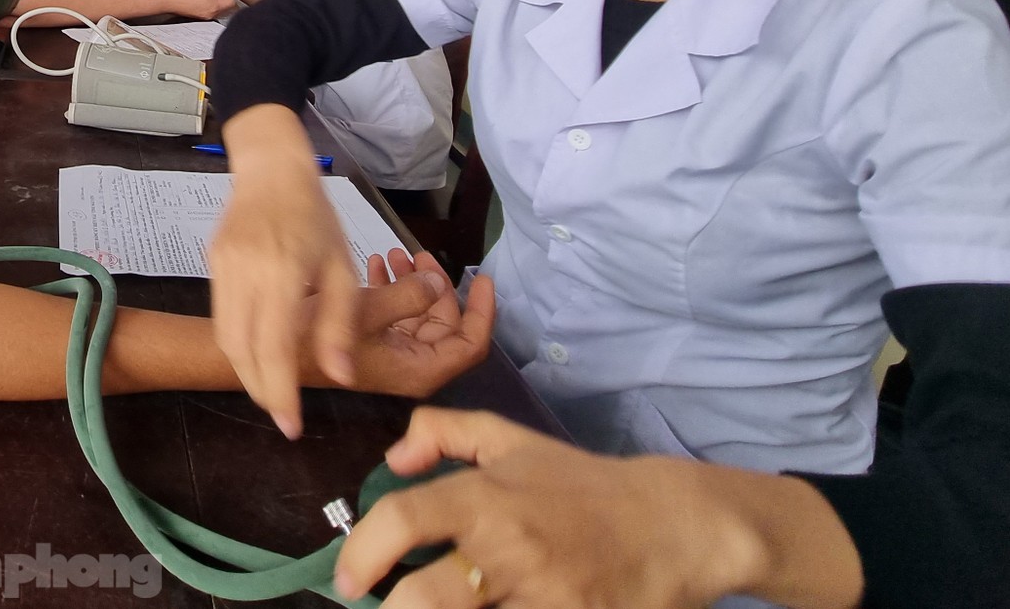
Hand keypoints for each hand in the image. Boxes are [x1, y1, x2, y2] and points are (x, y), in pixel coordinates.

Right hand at [210, 112, 459, 437]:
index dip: (281, 392)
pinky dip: (237, 346)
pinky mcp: (212, 265)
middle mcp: (246, 273)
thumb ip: (340, 323)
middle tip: (281, 417)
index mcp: (284, 273)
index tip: (291, 427)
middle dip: (261, 391)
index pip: (275, 348)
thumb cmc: (316, 217)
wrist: (270, 168)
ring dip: (246, 373)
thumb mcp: (343, 267)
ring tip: (270, 393)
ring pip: (225, 339)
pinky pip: (221, 317)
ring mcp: (223, 268)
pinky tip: (257, 355)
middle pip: (242, 351)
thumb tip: (340, 376)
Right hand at [331, 250, 493, 398]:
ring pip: (419, 316)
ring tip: (394, 252)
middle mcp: (412, 364)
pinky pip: (395, 315)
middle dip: (437, 286)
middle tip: (419, 253)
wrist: (274, 351)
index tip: (482, 277)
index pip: (471, 344)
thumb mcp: (369, 310)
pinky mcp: (372, 343)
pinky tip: (376, 264)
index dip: (482, 311)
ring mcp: (392, 354)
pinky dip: (391, 289)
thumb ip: (410, 296)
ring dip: (412, 283)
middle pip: (445, 325)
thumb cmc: (323, 333)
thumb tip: (437, 282)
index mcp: (420, 368)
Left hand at [333, 409, 859, 608]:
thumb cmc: (580, 485)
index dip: (364, 552)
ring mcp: (543, 597)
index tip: (350, 581)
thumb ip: (443, 431)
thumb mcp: (510, 439)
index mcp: (485, 498)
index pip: (406, 518)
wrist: (673, 526)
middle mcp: (508, 549)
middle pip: (426, 598)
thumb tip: (392, 459)